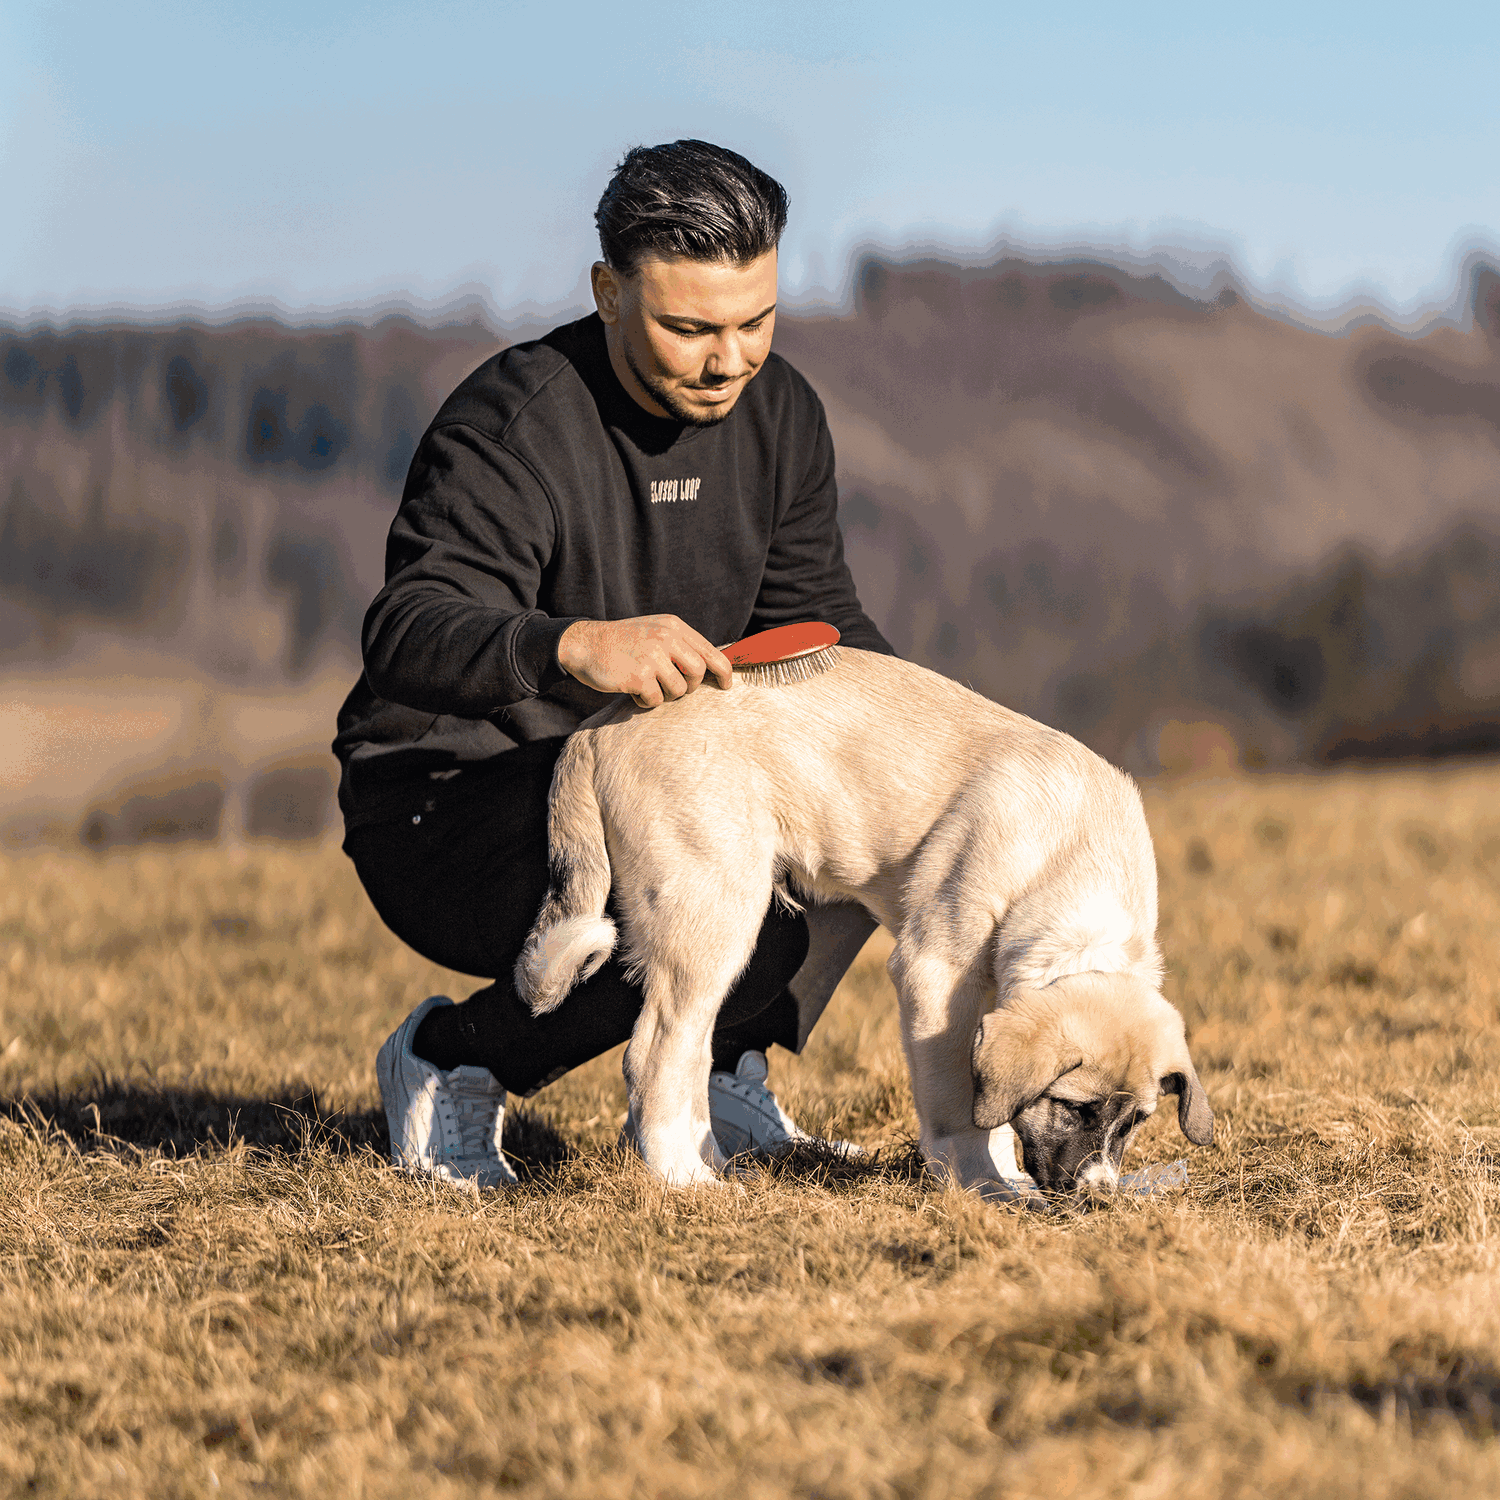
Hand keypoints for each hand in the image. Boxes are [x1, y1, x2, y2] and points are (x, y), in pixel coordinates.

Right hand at [557, 616, 733, 707]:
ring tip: (646, 684)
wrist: (585, 644)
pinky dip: (645, 700)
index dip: (724, 672)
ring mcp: (652, 656)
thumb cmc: (623, 643)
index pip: (710, 652)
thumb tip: (712, 667)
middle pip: (698, 673)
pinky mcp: (639, 675)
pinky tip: (632, 688)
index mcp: (673, 627)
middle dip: (689, 687)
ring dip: (664, 694)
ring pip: (678, 690)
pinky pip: (655, 700)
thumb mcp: (655, 631)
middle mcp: (666, 638)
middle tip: (671, 687)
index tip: (726, 684)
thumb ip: (680, 645)